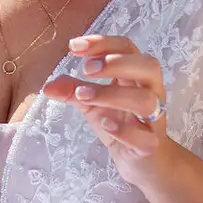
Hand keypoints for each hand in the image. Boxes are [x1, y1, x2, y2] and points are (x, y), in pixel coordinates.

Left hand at [41, 34, 189, 189]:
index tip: (73, 47)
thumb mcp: (92, 104)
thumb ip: (72, 91)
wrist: (141, 160)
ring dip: (114, 95)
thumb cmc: (119, 122)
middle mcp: (150, 92)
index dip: (103, 42)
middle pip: (148, 66)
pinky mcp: (150, 145)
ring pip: (147, 101)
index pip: (127, 48)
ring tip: (84, 97)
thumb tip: (48, 86)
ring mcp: (154, 119)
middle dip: (117, 63)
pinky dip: (124, 130)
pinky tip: (105, 125)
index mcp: (136, 76)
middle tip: (86, 69)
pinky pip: (145, 137)